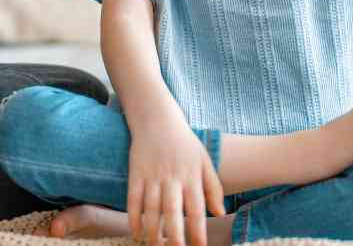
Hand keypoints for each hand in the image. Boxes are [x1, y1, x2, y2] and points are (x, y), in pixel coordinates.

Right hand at [127, 117, 225, 245]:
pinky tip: (136, 232)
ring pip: (151, 208)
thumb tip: (219, 213)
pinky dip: (133, 217)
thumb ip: (213, 187)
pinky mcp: (136, 172)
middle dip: (174, 235)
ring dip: (152, 231)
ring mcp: (152, 175)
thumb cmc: (185, 143)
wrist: (157, 119)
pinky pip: (133, 199)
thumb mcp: (204, 161)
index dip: (197, 231)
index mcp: (191, 176)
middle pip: (172, 211)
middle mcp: (172, 177)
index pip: (196, 209)